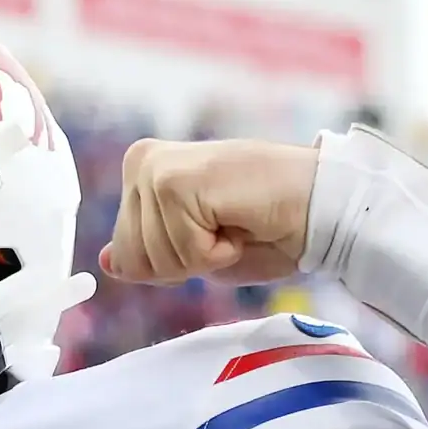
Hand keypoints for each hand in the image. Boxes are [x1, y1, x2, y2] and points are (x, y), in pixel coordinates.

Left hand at [99, 138, 318, 286]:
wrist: (320, 206)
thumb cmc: (267, 226)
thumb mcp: (195, 253)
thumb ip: (149, 253)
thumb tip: (107, 261)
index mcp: (141, 172)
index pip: (124, 255)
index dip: (173, 265)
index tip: (211, 233)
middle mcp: (141, 162)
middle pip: (133, 260)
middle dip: (184, 263)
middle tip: (224, 228)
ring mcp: (156, 170)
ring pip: (156, 259)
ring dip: (204, 256)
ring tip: (233, 221)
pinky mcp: (174, 181)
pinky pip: (182, 252)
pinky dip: (216, 252)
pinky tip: (238, 220)